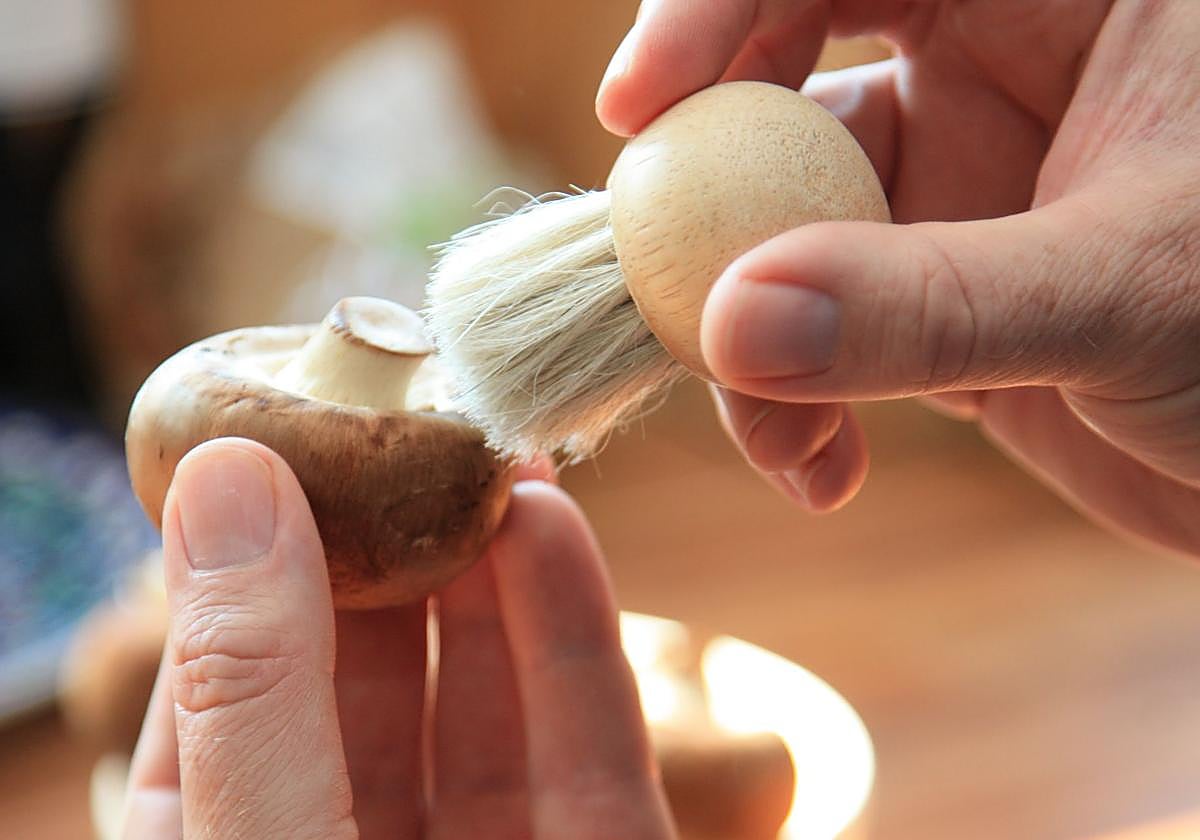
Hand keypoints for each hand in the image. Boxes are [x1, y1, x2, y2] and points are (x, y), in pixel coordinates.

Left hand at [119, 438, 675, 838]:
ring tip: (487, 451)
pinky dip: (572, 627)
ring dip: (490, 565)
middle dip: (390, 543)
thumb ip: (253, 681)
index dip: (254, 556)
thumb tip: (229, 476)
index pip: (227, 682)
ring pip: (484, 693)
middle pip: (368, 674)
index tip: (281, 441)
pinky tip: (552, 526)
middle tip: (406, 425)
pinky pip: (587, 737)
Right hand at [595, 0, 1199, 555]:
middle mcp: (989, 77)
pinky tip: (822, 468)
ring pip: (780, 233)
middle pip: (779, 89)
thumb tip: (731, 321)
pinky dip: (790, 403)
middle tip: (661, 283)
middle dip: (709, 192)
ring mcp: (949, 195)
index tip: (638, 108)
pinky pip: (810, 333)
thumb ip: (931, 306)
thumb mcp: (1132, 292)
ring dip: (744, 336)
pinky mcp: (925, 301)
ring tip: (778, 432)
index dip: (723, 6)